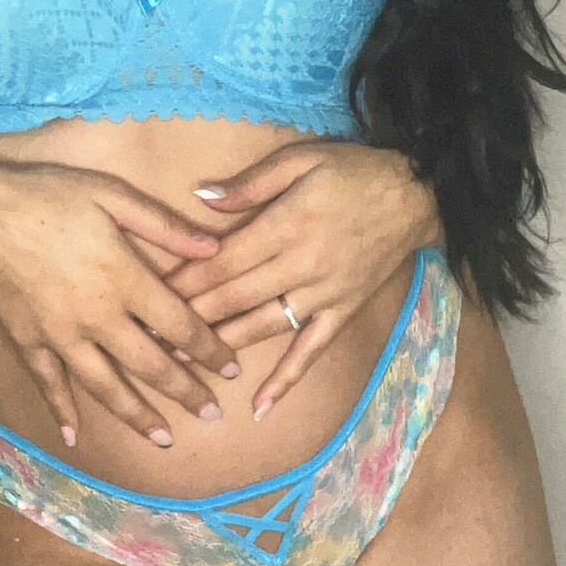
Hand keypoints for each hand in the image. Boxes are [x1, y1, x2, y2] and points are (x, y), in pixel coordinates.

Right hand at [0, 159, 241, 448]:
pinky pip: (49, 384)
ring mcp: (61, 335)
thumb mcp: (112, 195)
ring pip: (106, 386)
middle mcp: (97, 317)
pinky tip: (74, 437)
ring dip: (138, 416)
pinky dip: (62, 411)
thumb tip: (214, 249)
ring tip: (165, 439)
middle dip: (186, 393)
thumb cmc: (47, 196)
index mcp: (124, 279)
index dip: (211, 351)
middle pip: (151, 366)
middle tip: (212, 416)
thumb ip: (164, 226)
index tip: (232, 370)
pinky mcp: (28, 341)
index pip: (181, 325)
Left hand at [162, 140, 443, 419]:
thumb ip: (251, 183)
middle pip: (235, 297)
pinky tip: (260, 406)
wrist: (416, 194)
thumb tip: (202, 198)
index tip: (150, 294)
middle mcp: (302, 265)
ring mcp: (323, 294)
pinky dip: (286, 380)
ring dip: (221, 347)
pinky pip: (311, 351)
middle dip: (189, 318)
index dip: (185, 279)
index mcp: (286, 225)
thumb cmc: (353, 171)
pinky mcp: (343, 311)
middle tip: (148, 337)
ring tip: (181, 365)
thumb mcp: (300, 159)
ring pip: (264, 326)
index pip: (223, 261)